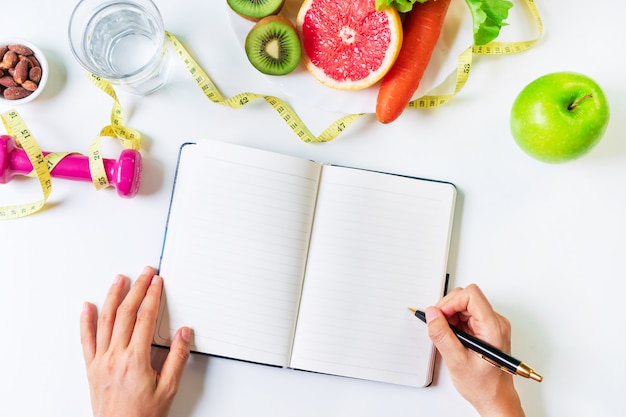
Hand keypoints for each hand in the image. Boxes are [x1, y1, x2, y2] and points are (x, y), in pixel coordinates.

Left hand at [80, 266, 190, 416]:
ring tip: (119, 280)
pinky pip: (86, 339)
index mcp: (135, 360)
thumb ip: (177, 358)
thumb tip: (184, 334)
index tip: (157, 283)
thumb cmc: (143, 415)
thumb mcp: (168, 388)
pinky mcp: (92, 368)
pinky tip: (87, 307)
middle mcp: (115, 357)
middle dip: (137, 289)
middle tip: (144, 274)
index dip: (152, 297)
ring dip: (113, 296)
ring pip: (105, 321)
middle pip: (125, 314)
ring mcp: (101, 361)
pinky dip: (85, 321)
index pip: (144, 319)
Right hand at [425, 284, 524, 416]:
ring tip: (447, 337)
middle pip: (466, 297)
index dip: (451, 302)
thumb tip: (432, 314)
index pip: (471, 296)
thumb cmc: (484, 385)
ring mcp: (491, 324)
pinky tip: (453, 339)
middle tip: (439, 327)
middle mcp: (495, 322)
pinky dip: (454, 323)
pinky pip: (466, 315)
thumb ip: (442, 335)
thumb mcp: (456, 361)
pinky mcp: (485, 328)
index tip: (439, 315)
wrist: (495, 399)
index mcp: (493, 327)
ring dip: (450, 317)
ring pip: (464, 305)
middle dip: (448, 309)